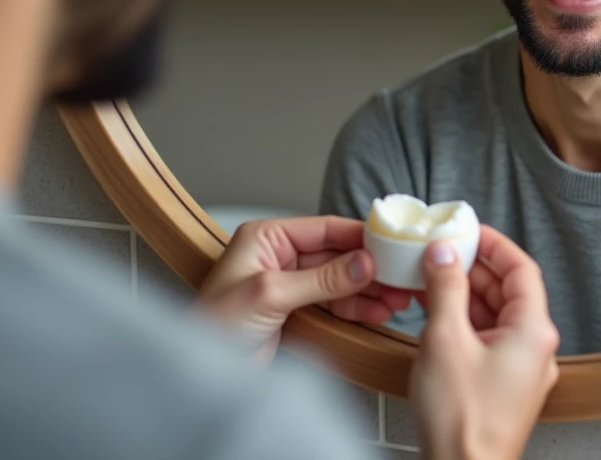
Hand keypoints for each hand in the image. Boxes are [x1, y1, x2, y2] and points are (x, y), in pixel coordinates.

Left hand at [196, 216, 411, 361]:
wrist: (199, 373)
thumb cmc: (213, 325)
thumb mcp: (270, 294)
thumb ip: (321, 278)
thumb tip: (364, 262)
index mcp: (266, 238)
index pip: (323, 228)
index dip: (360, 236)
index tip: (392, 243)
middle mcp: (278, 257)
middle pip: (336, 254)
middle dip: (370, 267)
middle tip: (401, 276)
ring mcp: (288, 285)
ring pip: (339, 281)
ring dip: (368, 289)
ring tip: (397, 298)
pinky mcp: (294, 312)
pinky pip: (333, 303)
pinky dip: (356, 307)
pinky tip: (377, 311)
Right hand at [408, 226, 559, 459]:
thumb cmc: (463, 421)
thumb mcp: (445, 340)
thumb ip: (445, 289)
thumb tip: (444, 254)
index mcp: (533, 331)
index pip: (520, 268)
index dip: (493, 243)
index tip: (468, 230)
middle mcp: (535, 348)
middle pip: (508, 289)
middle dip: (473, 267)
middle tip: (442, 251)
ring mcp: (520, 368)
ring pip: (496, 314)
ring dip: (465, 293)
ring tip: (432, 279)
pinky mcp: (503, 384)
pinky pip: (488, 337)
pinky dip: (465, 320)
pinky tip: (438, 313)